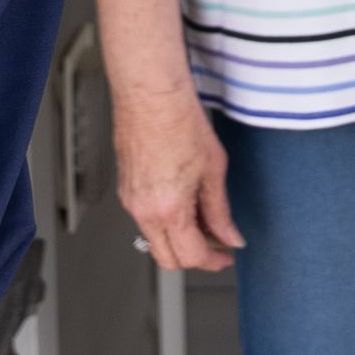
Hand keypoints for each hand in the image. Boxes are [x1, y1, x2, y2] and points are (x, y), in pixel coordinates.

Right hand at [113, 74, 241, 273]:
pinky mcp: (126, 189)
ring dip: (180, 238)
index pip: (191, 256)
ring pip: (156, 239)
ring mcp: (131, 200)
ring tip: (204, 216)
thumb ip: (221, 211)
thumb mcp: (213, 170)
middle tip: (218, 244)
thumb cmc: (179, 120)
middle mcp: (143, 210)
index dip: (214, 260)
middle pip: (168, 258)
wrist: (151, 94)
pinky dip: (166, 221)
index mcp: (167, 209)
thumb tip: (229, 236)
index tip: (227, 255)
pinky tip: (185, 201)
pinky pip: (146, 220)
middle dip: (195, 257)